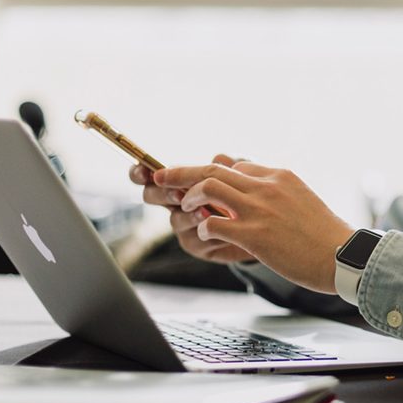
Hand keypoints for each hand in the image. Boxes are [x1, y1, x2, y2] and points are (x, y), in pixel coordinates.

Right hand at [130, 154, 255, 264]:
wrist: (261, 228)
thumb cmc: (248, 197)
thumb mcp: (242, 176)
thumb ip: (230, 166)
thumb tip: (219, 157)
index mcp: (181, 181)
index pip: (151, 174)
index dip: (140, 172)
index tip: (143, 170)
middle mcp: (177, 203)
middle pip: (152, 196)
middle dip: (162, 194)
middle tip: (179, 194)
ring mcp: (185, 225)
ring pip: (175, 220)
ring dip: (188, 215)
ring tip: (205, 212)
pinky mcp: (198, 245)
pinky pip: (194, 240)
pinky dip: (207, 233)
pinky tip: (222, 229)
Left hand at [156, 161, 354, 293]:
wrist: (343, 257)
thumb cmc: (326, 236)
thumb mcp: (302, 200)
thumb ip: (277, 192)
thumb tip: (258, 192)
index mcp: (279, 176)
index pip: (237, 165)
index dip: (213, 173)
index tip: (199, 182)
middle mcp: (267, 187)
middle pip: (214, 168)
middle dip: (181, 171)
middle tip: (161, 176)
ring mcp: (259, 210)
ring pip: (208, 188)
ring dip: (190, 198)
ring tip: (186, 209)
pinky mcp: (255, 235)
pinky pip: (214, 223)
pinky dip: (204, 228)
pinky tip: (207, 235)